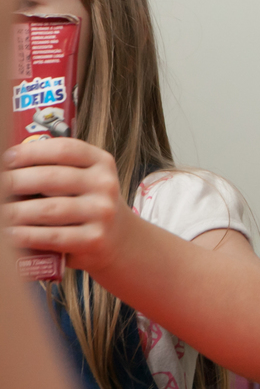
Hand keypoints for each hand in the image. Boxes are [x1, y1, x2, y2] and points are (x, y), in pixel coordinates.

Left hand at [3, 138, 134, 275]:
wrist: (119, 238)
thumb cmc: (87, 203)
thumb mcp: (83, 179)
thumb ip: (56, 168)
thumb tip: (9, 169)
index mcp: (101, 162)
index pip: (64, 149)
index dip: (31, 152)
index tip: (7, 159)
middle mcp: (105, 185)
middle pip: (51, 178)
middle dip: (15, 182)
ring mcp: (102, 213)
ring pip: (48, 209)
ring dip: (16, 212)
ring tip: (1, 213)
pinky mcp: (95, 239)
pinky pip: (53, 236)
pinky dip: (27, 235)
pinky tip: (11, 233)